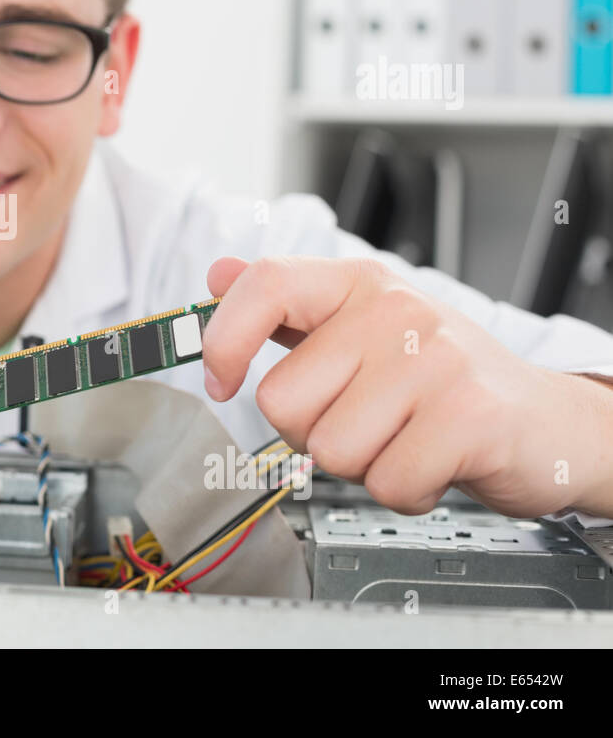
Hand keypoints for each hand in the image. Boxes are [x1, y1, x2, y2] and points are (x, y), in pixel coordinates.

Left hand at [201, 255, 612, 518]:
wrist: (547, 421)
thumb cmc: (442, 380)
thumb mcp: (364, 329)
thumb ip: (288, 308)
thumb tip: (219, 274)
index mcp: (360, 285)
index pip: (265, 286)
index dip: (224, 339)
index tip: (221, 381)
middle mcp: (395, 312)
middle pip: (282, 401)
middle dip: (312, 433)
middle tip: (367, 421)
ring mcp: (435, 360)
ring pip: (329, 450)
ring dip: (362, 466)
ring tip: (404, 438)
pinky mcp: (469, 416)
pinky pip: (385, 483)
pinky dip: (405, 492)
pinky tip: (434, 463)